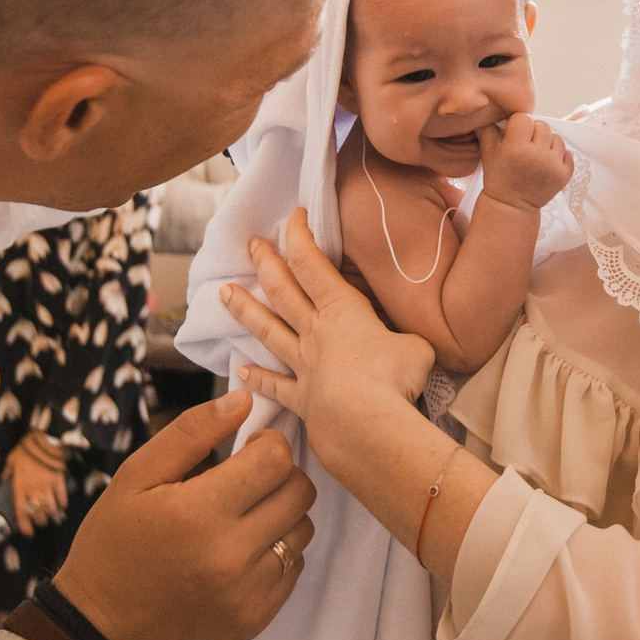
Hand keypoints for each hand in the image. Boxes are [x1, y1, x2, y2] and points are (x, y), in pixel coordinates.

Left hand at [4, 443, 69, 537]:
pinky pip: (62, 497)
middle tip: (41, 522)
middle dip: (40, 521)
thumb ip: (8, 472)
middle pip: (38, 513)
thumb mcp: (12, 460)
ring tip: (51, 515)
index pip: (21, 511)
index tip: (28, 532)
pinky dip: (63, 504)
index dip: (25, 525)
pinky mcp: (59, 481)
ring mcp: (47, 486)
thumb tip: (3, 480)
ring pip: (51, 508)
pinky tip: (62, 506)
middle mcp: (33, 490)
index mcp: (20, 486)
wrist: (45, 438)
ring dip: (52, 514)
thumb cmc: (27, 449)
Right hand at [54, 388, 315, 639]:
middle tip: (247, 481)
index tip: (246, 450)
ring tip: (243, 518)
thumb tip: (244, 398)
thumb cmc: (113, 545)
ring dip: (281, 515)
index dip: (265, 444)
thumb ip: (192, 433)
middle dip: (279, 476)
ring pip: (302, 530)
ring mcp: (248, 592)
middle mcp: (232, 554)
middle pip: (299, 492)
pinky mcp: (256, 618)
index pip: (276, 459)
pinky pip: (294, 569)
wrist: (102, 629)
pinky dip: (276, 553)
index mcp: (200, 512)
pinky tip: (240, 552)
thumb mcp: (136, 477)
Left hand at [224, 210, 434, 461]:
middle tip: (252, 244)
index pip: (313, 264)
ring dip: (246, 311)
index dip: (301, 237)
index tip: (294, 216)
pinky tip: (241, 372)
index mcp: (342, 310)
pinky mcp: (302, 400)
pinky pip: (276, 386)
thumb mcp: (416, 345)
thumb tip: (409, 346)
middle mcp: (315, 332)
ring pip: (269, 331)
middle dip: (266, 264)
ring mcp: (304, 365)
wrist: (366, 423)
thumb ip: (406, 339)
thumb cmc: (393, 375)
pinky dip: (258, 379)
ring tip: (223, 294)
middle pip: (283, 291)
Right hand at [476, 113, 572, 210]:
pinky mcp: (564, 175)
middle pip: (542, 125)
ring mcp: (553, 166)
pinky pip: (568, 153)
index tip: (514, 135)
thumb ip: (488, 128)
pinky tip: (548, 162)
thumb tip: (491, 111)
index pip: (524, 118)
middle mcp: (537, 155)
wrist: (512, 205)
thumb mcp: (488, 152)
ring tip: (537, 153)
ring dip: (547, 142)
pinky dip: (559, 156)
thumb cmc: (499, 176)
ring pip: (556, 138)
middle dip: (533, 132)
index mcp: (516, 148)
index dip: (518, 124)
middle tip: (526, 144)